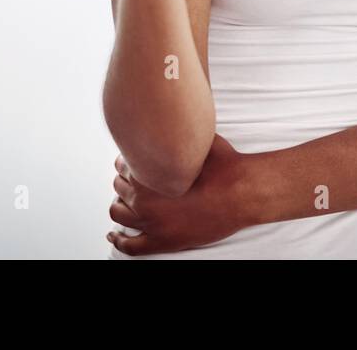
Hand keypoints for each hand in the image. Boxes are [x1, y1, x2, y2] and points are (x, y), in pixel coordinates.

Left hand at [106, 135, 253, 254]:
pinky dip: (119, 240)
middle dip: (125, 182)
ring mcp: (151, 222)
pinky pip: (130, 246)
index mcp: (147, 171)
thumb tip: (176, 110)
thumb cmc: (223, 164)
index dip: (128, 161)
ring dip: (120, 205)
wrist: (241, 192)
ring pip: (118, 213)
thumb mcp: (198, 137)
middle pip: (119, 187)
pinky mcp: (162, 241)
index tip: (135, 162)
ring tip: (126, 202)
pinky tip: (115, 236)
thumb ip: (181, 129)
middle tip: (137, 180)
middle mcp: (142, 197)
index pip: (122, 164)